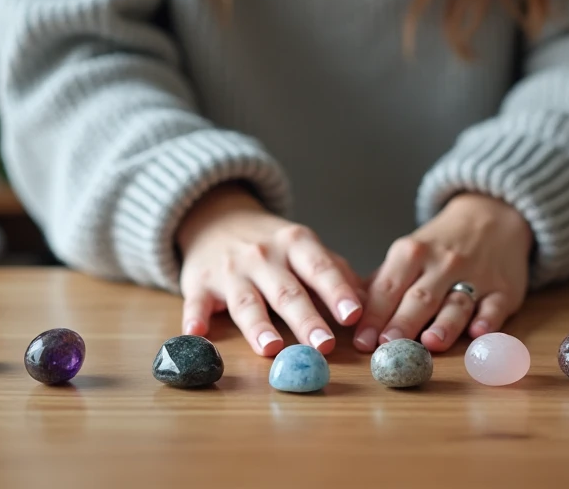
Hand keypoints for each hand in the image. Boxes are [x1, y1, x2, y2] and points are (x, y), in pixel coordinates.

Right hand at [177, 184, 363, 356]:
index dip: (337, 291)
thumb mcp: (306, 249)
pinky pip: (196, 302)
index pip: (320, 268)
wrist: (216, 220)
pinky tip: (196, 334)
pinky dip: (194, 318)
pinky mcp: (200, 284)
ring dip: (258, 326)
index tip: (354, 314)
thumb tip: (373, 303)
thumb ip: (336, 274)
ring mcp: (230, 270)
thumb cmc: (274, 246)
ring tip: (272, 349)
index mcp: (296, 244)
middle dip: (306, 318)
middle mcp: (264, 255)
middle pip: (287, 290)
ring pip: (246, 301)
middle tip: (324, 345)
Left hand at [353, 193, 532, 352]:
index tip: (360, 340)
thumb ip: (382, 282)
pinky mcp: (503, 290)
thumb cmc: (440, 244)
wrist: (492, 216)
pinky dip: (488, 320)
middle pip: (420, 297)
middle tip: (386, 348)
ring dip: (444, 324)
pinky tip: (479, 334)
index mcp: (412, 253)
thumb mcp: (408, 252)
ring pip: (457, 303)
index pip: (388, 286)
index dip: (373, 314)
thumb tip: (346, 310)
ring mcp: (475, 276)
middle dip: (402, 323)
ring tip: (430, 344)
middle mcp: (442, 264)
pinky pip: (495, 306)